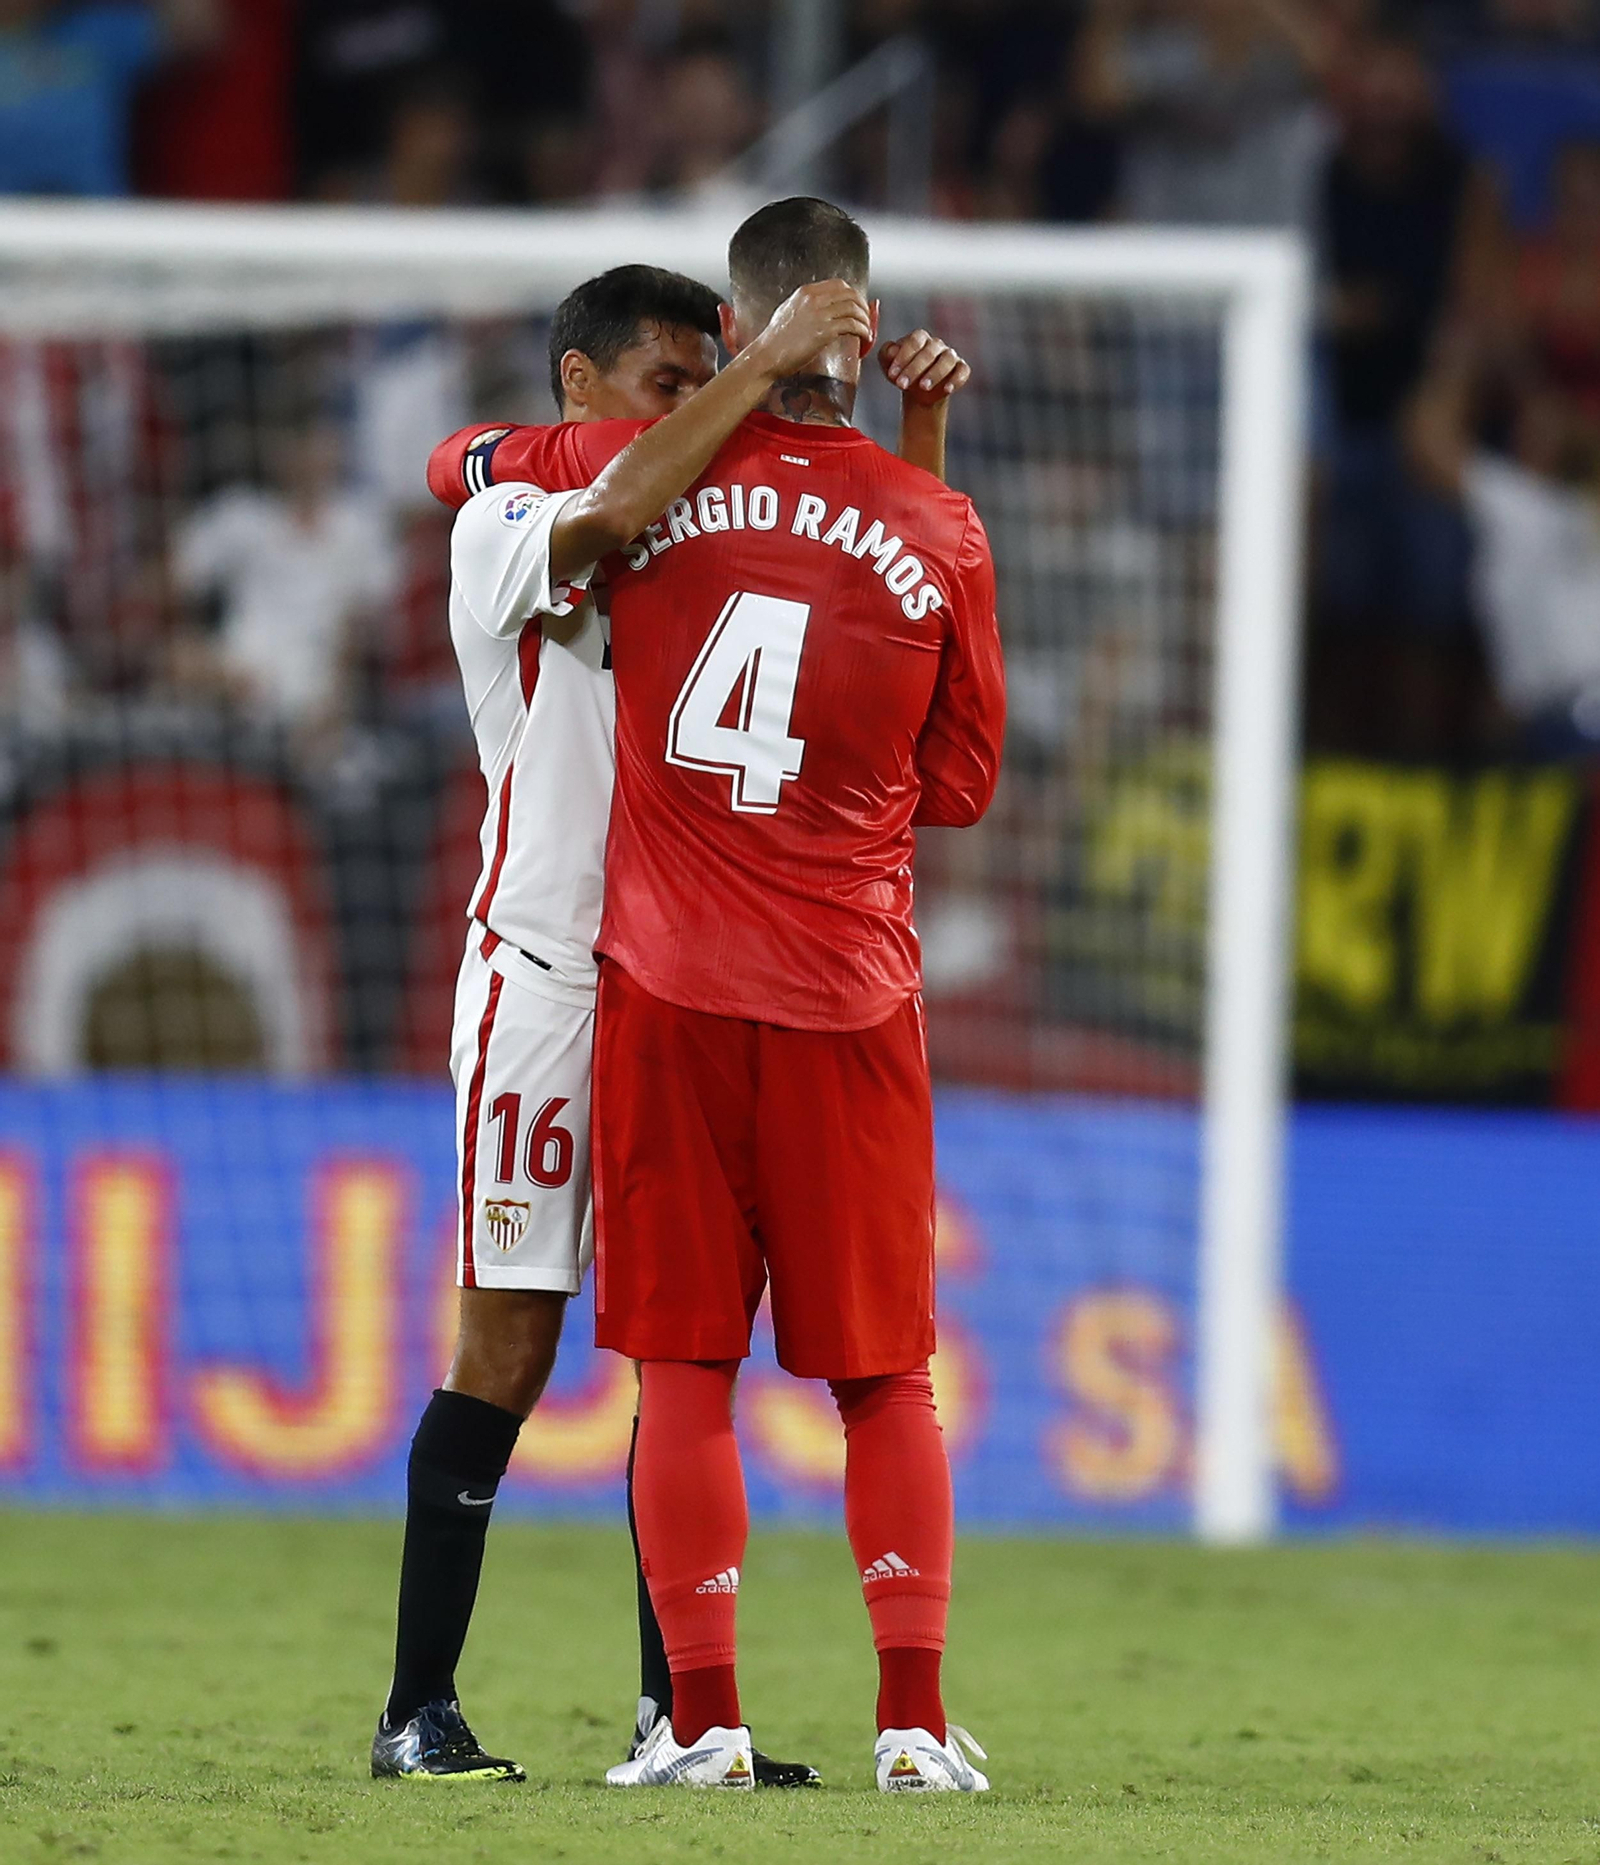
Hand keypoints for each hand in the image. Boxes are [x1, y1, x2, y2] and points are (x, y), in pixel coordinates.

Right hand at [748, 279, 874, 379]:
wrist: (767, 355)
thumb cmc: (775, 340)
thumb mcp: (788, 311)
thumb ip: (805, 306)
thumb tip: (819, 309)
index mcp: (806, 292)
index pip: (839, 285)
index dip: (853, 294)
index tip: (857, 304)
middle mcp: (814, 299)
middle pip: (850, 294)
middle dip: (863, 306)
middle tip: (866, 317)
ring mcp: (820, 314)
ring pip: (854, 308)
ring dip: (865, 319)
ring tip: (867, 329)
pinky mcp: (824, 331)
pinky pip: (852, 325)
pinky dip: (862, 331)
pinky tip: (863, 337)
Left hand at [879, 329, 970, 407]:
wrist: (918, 391)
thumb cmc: (902, 372)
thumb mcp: (888, 364)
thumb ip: (886, 354)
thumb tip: (892, 351)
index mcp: (919, 338)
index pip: (914, 341)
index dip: (903, 357)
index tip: (892, 374)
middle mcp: (936, 344)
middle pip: (928, 352)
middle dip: (914, 369)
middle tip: (902, 385)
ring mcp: (950, 356)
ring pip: (947, 360)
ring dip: (935, 373)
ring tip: (923, 387)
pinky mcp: (961, 368)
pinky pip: (963, 371)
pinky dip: (956, 379)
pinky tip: (947, 390)